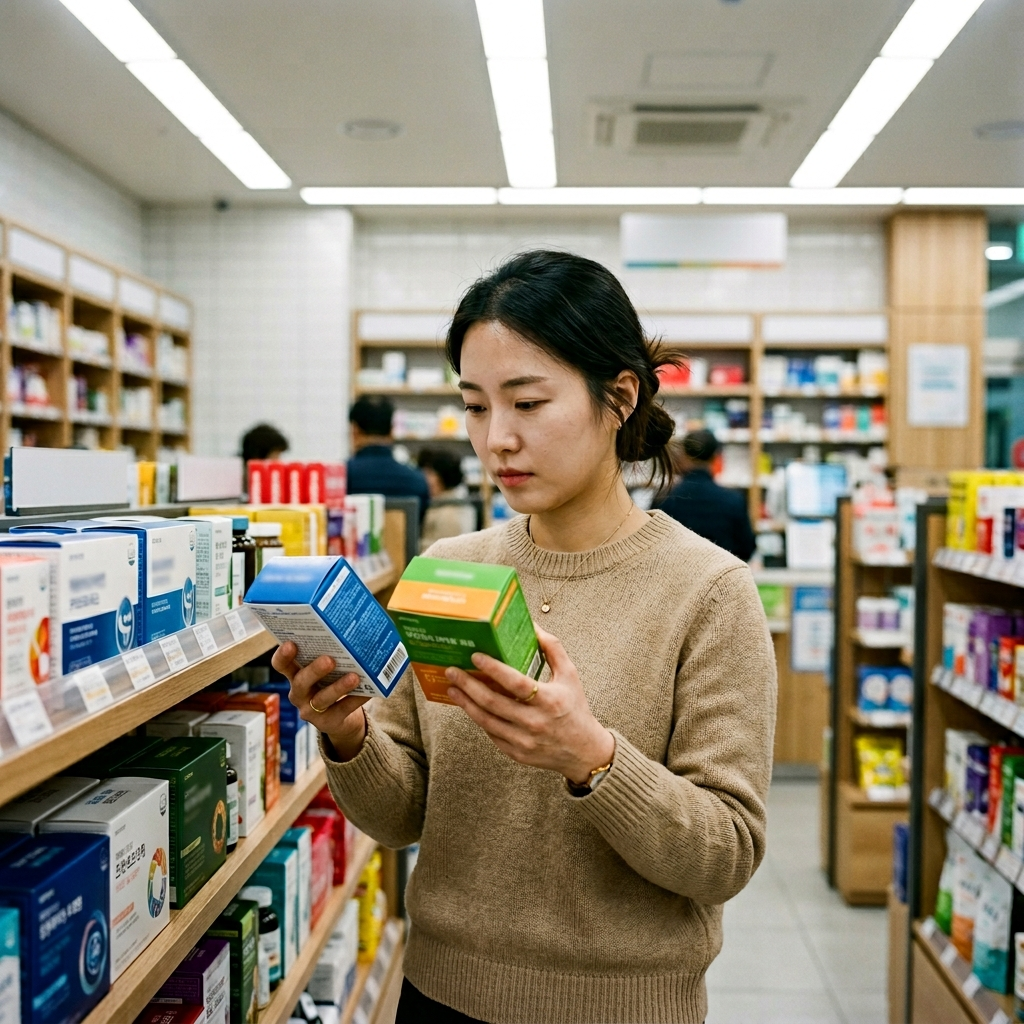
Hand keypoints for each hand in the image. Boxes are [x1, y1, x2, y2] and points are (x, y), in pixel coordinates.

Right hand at [271, 642, 368, 760]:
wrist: (343, 720)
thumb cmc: (333, 684)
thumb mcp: (327, 672)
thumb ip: (330, 656)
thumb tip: (349, 636)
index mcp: (295, 676)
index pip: (281, 665)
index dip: (283, 656)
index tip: (291, 643)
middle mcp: (299, 694)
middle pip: (300, 682)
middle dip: (314, 670)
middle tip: (329, 659)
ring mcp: (311, 711)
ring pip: (322, 699)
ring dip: (338, 687)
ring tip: (354, 677)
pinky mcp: (329, 722)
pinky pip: (342, 709)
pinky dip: (356, 699)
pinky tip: (368, 691)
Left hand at [444, 626, 614, 784]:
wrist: (583, 752)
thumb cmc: (575, 708)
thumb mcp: (569, 676)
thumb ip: (552, 649)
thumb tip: (533, 625)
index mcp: (549, 700)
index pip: (516, 683)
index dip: (494, 669)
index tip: (476, 656)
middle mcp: (535, 722)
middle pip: (493, 702)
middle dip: (468, 685)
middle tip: (453, 671)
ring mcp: (524, 741)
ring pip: (486, 720)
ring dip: (466, 703)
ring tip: (453, 687)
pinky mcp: (517, 753)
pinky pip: (491, 734)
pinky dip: (478, 718)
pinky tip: (469, 705)